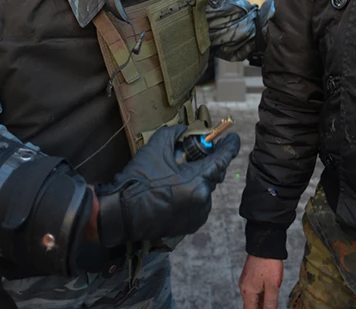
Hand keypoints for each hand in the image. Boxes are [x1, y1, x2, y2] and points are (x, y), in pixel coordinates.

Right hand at [96, 125, 239, 245]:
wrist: (122, 213)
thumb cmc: (139, 179)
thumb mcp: (156, 147)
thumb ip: (176, 133)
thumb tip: (186, 130)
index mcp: (197, 181)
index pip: (222, 159)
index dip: (229, 146)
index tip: (233, 138)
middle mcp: (202, 200)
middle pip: (214, 174)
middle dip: (207, 162)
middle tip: (196, 154)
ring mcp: (198, 215)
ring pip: (205, 189)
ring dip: (198, 180)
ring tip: (178, 175)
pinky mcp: (191, 225)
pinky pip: (199, 204)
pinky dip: (193, 195)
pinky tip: (176, 190)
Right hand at [239, 256, 283, 308]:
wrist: (265, 244)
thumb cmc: (269, 264)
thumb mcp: (272, 286)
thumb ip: (270, 303)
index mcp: (247, 292)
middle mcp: (243, 287)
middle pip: (251, 305)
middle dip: (261, 308)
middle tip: (272, 306)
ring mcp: (246, 281)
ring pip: (253, 298)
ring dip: (262, 302)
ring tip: (272, 301)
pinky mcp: (249, 275)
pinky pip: (254, 290)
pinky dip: (261, 294)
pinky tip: (270, 293)